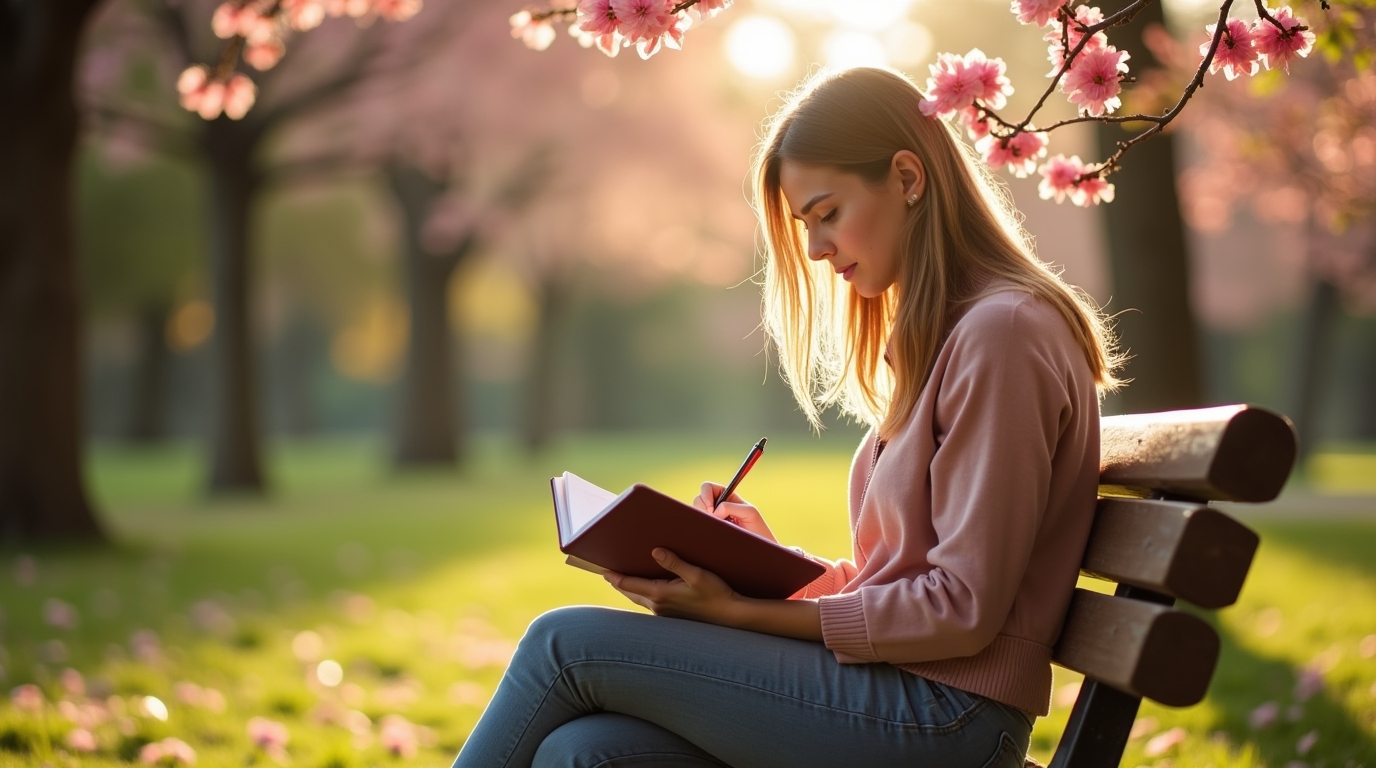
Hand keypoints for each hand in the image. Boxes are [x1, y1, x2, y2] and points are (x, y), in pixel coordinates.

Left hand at [603, 548, 742, 624]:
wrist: (730, 615)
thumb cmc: (715, 593)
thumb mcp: (696, 574)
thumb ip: (674, 562)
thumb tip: (654, 551)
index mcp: (661, 594)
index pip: (629, 584)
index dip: (614, 576)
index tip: (602, 569)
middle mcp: (658, 606)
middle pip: (631, 592)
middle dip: (618, 582)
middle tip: (606, 572)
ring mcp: (664, 613)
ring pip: (640, 598)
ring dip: (630, 588)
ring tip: (621, 578)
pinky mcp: (672, 615)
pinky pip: (650, 603)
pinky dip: (642, 593)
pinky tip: (645, 588)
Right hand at [693, 482, 777, 543]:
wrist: (760, 550)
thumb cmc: (758, 530)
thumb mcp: (748, 512)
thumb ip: (731, 507)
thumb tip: (714, 512)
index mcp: (727, 498)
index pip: (709, 488)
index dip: (706, 495)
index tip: (711, 510)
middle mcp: (717, 507)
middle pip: (699, 498)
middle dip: (701, 507)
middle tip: (711, 520)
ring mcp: (713, 519)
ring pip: (696, 512)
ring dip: (701, 518)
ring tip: (713, 528)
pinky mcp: (710, 531)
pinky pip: (698, 526)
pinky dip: (700, 526)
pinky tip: (710, 532)